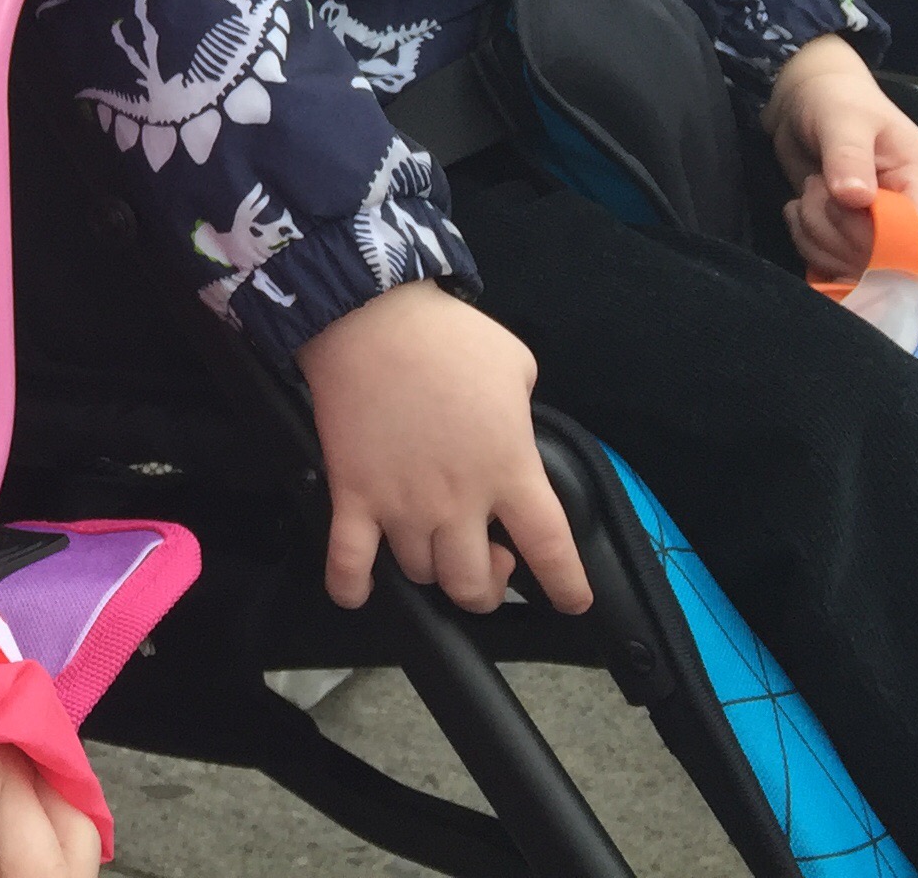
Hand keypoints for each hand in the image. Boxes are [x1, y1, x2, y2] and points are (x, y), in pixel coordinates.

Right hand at [295, 279, 589, 614]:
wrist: (368, 318)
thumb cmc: (448, 336)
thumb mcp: (516, 366)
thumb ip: (522, 414)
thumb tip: (511, 432)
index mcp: (509, 471)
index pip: (550, 551)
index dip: (566, 586)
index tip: (570, 600)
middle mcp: (458, 502)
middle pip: (474, 586)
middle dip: (485, 587)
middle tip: (484, 554)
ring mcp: (401, 504)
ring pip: (420, 575)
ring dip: (430, 570)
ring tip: (431, 544)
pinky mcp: (352, 495)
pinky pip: (347, 563)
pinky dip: (350, 587)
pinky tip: (358, 591)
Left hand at [765, 33, 917, 281]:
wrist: (804, 100)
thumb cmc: (835, 100)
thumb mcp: (842, 119)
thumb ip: (849, 156)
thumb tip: (856, 199)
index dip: (884, 239)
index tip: (846, 210)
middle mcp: (903, 210)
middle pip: (882, 256)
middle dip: (837, 230)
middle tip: (814, 191)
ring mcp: (872, 225)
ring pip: (850, 262)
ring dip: (816, 234)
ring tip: (805, 195)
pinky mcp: (842, 233)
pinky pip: (827, 260)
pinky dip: (805, 241)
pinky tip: (795, 209)